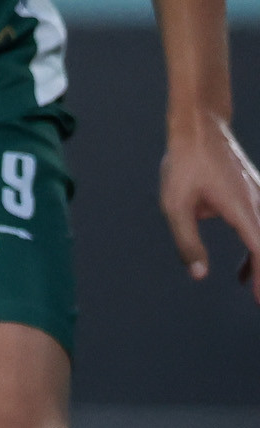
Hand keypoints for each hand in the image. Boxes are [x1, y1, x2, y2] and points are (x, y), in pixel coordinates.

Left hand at [159, 114, 259, 296]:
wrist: (200, 126)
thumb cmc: (185, 163)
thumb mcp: (175, 203)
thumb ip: (186, 240)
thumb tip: (198, 274)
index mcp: (243, 210)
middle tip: (258, 301)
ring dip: (259, 262)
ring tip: (249, 286)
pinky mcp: (256, 194)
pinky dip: (256, 246)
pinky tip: (244, 264)